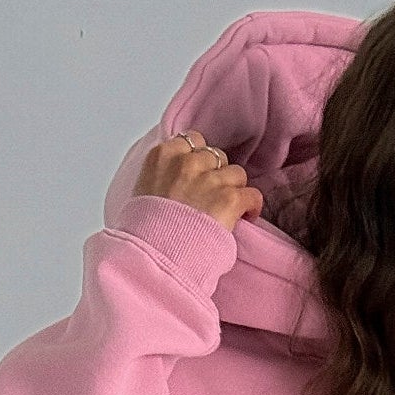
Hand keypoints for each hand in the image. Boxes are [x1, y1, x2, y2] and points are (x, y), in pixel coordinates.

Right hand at [131, 130, 263, 232]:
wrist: (155, 254)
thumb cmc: (145, 232)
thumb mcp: (142, 192)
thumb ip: (161, 177)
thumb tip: (173, 181)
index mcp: (162, 156)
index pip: (191, 140)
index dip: (199, 158)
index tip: (199, 174)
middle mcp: (187, 162)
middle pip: (215, 156)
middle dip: (216, 173)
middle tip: (213, 196)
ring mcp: (209, 179)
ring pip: (236, 173)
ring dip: (234, 189)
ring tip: (229, 208)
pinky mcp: (229, 199)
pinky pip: (252, 194)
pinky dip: (252, 206)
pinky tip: (246, 216)